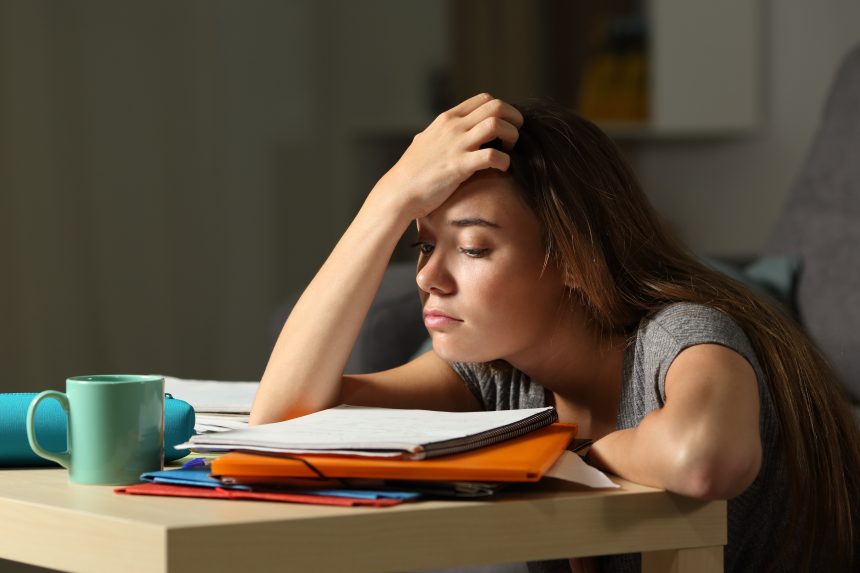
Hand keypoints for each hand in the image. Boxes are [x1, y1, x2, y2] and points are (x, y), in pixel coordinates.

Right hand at [373, 93, 523, 219]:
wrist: (399, 192)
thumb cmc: (411, 171)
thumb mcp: (424, 141)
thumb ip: (438, 133)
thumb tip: (438, 131)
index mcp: (447, 119)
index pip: (484, 99)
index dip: (502, 110)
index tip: (505, 126)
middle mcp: (453, 127)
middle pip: (496, 106)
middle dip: (514, 119)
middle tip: (514, 136)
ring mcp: (456, 145)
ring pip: (497, 124)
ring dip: (511, 136)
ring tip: (509, 150)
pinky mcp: (460, 166)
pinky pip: (492, 156)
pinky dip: (505, 161)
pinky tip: (502, 169)